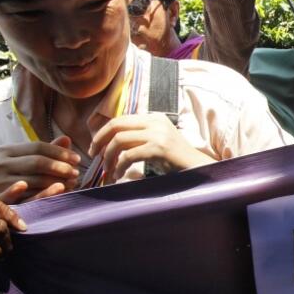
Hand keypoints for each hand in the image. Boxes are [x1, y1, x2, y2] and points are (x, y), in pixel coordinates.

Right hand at [0, 136, 79, 203]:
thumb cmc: (15, 177)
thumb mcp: (28, 161)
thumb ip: (47, 151)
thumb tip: (66, 139)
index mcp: (4, 151)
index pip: (38, 147)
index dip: (60, 152)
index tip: (77, 159)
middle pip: (37, 162)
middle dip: (60, 167)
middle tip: (76, 173)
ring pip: (36, 180)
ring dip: (59, 182)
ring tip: (72, 183)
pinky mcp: (3, 201)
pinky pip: (28, 197)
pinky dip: (44, 193)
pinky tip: (59, 189)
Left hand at [89, 113, 214, 182]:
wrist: (199, 169)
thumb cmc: (176, 160)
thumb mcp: (157, 142)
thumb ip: (139, 137)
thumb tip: (110, 142)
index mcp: (153, 118)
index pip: (120, 119)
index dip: (103, 132)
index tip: (96, 148)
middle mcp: (155, 121)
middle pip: (116, 124)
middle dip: (100, 141)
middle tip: (94, 156)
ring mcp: (157, 134)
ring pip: (119, 140)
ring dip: (109, 157)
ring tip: (108, 170)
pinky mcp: (159, 148)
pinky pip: (129, 155)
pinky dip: (119, 166)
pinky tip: (119, 175)